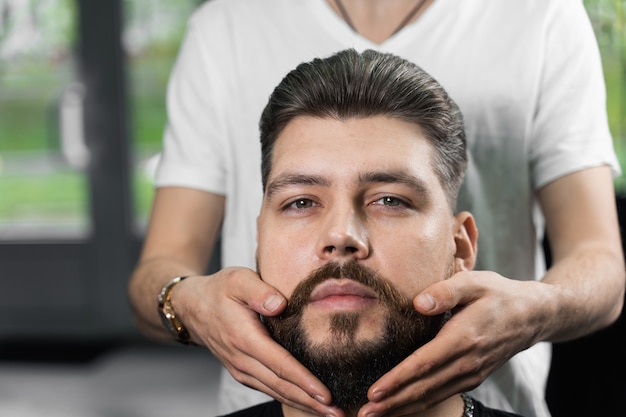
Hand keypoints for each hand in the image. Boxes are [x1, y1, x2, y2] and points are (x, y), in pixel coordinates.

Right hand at [176, 267, 343, 416]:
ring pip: (275, 392)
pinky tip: (307, 401)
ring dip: (302, 403)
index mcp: (244, 338)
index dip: (304, 381)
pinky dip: (289, 397)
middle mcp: (242, 359)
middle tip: (337, 412)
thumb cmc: (219, 291)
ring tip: (329, 412)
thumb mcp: (237, 280)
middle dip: (310, 402)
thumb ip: (259, 291)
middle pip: (280, 386)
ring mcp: (241, 369)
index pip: (280, 365)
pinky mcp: (243, 371)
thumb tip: (280, 304)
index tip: (325, 394)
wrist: (193, 307)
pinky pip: (268, 388)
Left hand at [358, 270, 551, 416]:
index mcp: (464, 338)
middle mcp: (467, 362)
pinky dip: (420, 404)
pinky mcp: (473, 377)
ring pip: (432, 396)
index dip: (397, 380)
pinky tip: (402, 407)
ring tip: (375, 415)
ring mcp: (472, 374)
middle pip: (424, 388)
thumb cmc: (498, 294)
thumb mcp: (475, 282)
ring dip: (403, 408)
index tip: (374, 391)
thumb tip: (418, 303)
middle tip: (364, 412)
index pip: (424, 364)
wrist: (533, 315)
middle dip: (393, 403)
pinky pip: (442, 395)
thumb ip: (446, 291)